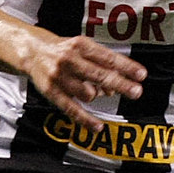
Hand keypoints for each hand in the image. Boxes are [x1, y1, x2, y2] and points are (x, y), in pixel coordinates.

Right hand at [25, 35, 146, 130]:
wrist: (31, 50)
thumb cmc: (63, 50)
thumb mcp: (82, 47)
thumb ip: (101, 64)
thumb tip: (117, 86)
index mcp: (80, 46)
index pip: (108, 57)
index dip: (126, 67)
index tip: (141, 75)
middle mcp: (70, 60)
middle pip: (99, 75)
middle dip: (120, 84)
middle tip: (136, 92)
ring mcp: (60, 77)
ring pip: (88, 93)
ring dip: (98, 96)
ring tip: (97, 91)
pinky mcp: (52, 92)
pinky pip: (72, 109)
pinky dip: (86, 120)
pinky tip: (97, 127)